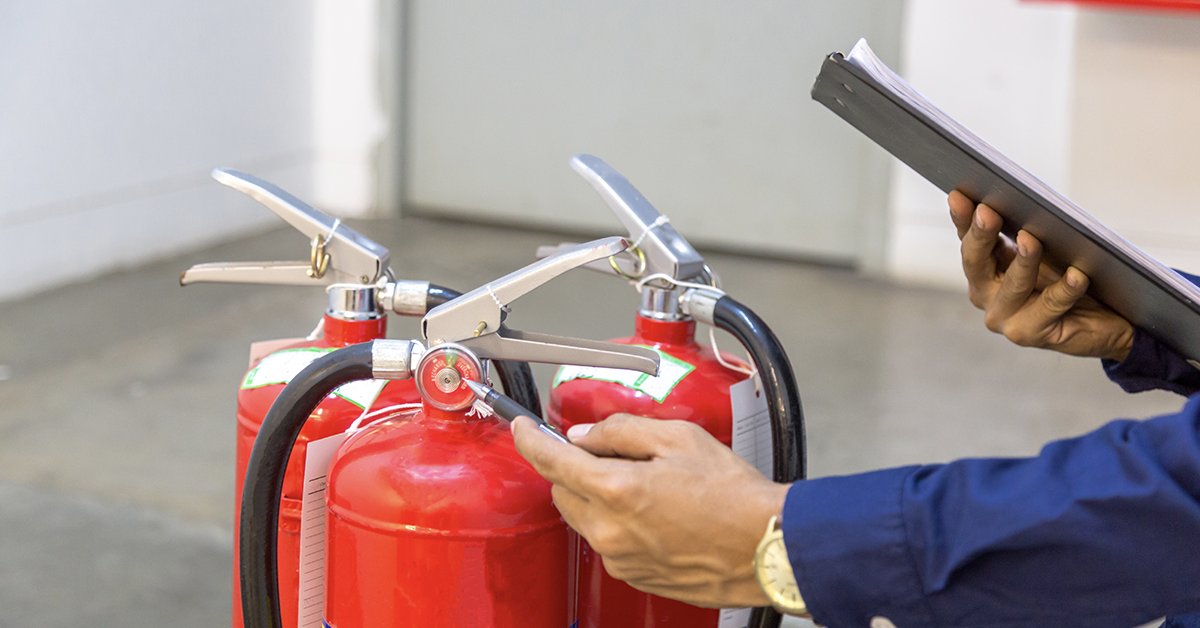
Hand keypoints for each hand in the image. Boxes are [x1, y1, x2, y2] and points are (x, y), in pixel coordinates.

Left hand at [511, 414, 789, 607]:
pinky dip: (616, 521)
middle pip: (563, 492)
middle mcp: (610, 531)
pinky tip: (654, 511)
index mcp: (617, 491)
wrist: (765, 546)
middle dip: (573, 468)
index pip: (552, 461)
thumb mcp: (679, 439)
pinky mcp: (633, 576)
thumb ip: (622, 431)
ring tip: (644, 483)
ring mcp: (620, 558)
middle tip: (609, 453)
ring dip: (595, 496)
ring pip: (584, 518)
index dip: (530, 439)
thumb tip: (586, 435)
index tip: (522, 427)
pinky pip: (607, 541)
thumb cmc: (734, 495)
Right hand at [948, 190, 1133, 360]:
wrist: (1104, 320)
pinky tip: (1077, 275)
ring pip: (1013, 286)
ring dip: (1023, 262)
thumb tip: (1022, 199)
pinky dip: (1064, 289)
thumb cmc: (1070, 278)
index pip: (968, 239)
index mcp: (983, 269)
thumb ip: (1025, 231)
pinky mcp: (1030, 334)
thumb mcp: (1044, 250)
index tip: (960, 196)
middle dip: (981, 235)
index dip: (962, 218)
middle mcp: (985, 294)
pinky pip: (1050, 306)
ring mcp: (1004, 317)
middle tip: (987, 212)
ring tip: (1032, 240)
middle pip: (976, 263)